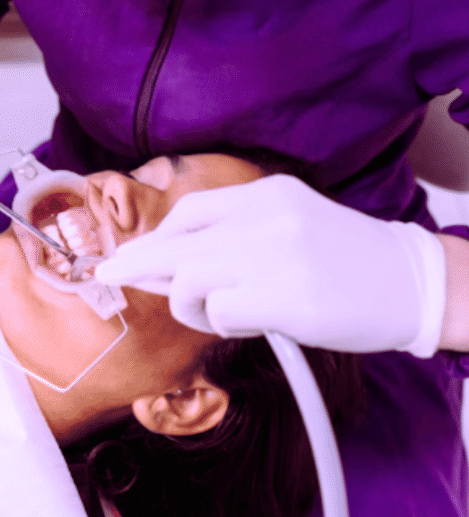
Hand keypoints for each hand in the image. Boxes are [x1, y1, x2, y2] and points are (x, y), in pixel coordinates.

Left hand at [96, 175, 446, 356]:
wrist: (409, 282)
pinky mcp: (287, 300)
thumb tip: (166, 261)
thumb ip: (234, 234)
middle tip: (108, 276)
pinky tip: (248, 322)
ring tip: (213, 313)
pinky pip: (220, 313)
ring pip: (189, 279)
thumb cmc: (345, 258)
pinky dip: (222, 323)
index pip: (190, 211)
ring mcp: (276, 257)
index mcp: (267, 193)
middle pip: (175, 242)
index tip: (128, 254)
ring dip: (188, 304)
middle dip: (135, 264)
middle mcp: (267, 218)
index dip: (153, 237)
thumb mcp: (291, 223)